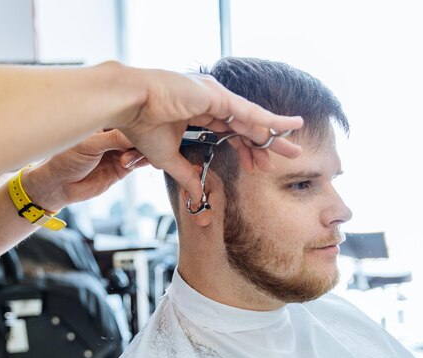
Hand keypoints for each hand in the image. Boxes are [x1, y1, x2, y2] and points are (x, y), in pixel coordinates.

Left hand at [21, 130, 146, 211]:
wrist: (59, 186)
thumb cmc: (65, 160)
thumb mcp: (89, 145)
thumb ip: (114, 139)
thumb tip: (136, 135)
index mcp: (103, 121)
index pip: (126, 116)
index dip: (136, 119)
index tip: (143, 122)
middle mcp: (113, 134)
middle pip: (137, 131)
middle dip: (141, 136)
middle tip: (137, 144)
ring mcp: (119, 150)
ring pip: (141, 146)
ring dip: (140, 151)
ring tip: (125, 160)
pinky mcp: (123, 166)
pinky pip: (139, 160)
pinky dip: (142, 161)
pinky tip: (131, 163)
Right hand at [117, 69, 303, 203]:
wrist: (128, 105)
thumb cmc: (141, 125)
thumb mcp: (167, 157)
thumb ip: (185, 174)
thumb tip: (196, 196)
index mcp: (199, 110)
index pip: (230, 131)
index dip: (244, 150)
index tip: (254, 168)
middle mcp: (211, 99)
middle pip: (247, 124)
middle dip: (267, 142)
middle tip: (288, 155)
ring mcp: (215, 95)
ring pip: (251, 118)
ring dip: (273, 133)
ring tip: (294, 146)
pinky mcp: (216, 95)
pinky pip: (247, 112)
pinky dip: (268, 120)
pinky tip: (285, 128)